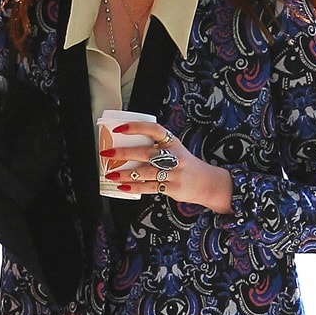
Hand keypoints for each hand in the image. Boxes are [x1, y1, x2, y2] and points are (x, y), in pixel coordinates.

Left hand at [100, 123, 232, 212]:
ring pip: (144, 172)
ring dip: (125, 173)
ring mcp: (174, 172)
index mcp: (173, 142)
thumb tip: (126, 146)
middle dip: (124, 153)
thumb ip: (157, 147)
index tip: (120, 128)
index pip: (154, 129)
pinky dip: (134, 187)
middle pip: (145, 153)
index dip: (136, 127)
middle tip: (107, 153)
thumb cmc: (185, 164)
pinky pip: (150, 187)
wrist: (208, 182)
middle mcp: (174, 156)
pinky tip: (122, 187)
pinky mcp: (173, 188)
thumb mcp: (175, 149)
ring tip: (110, 174)